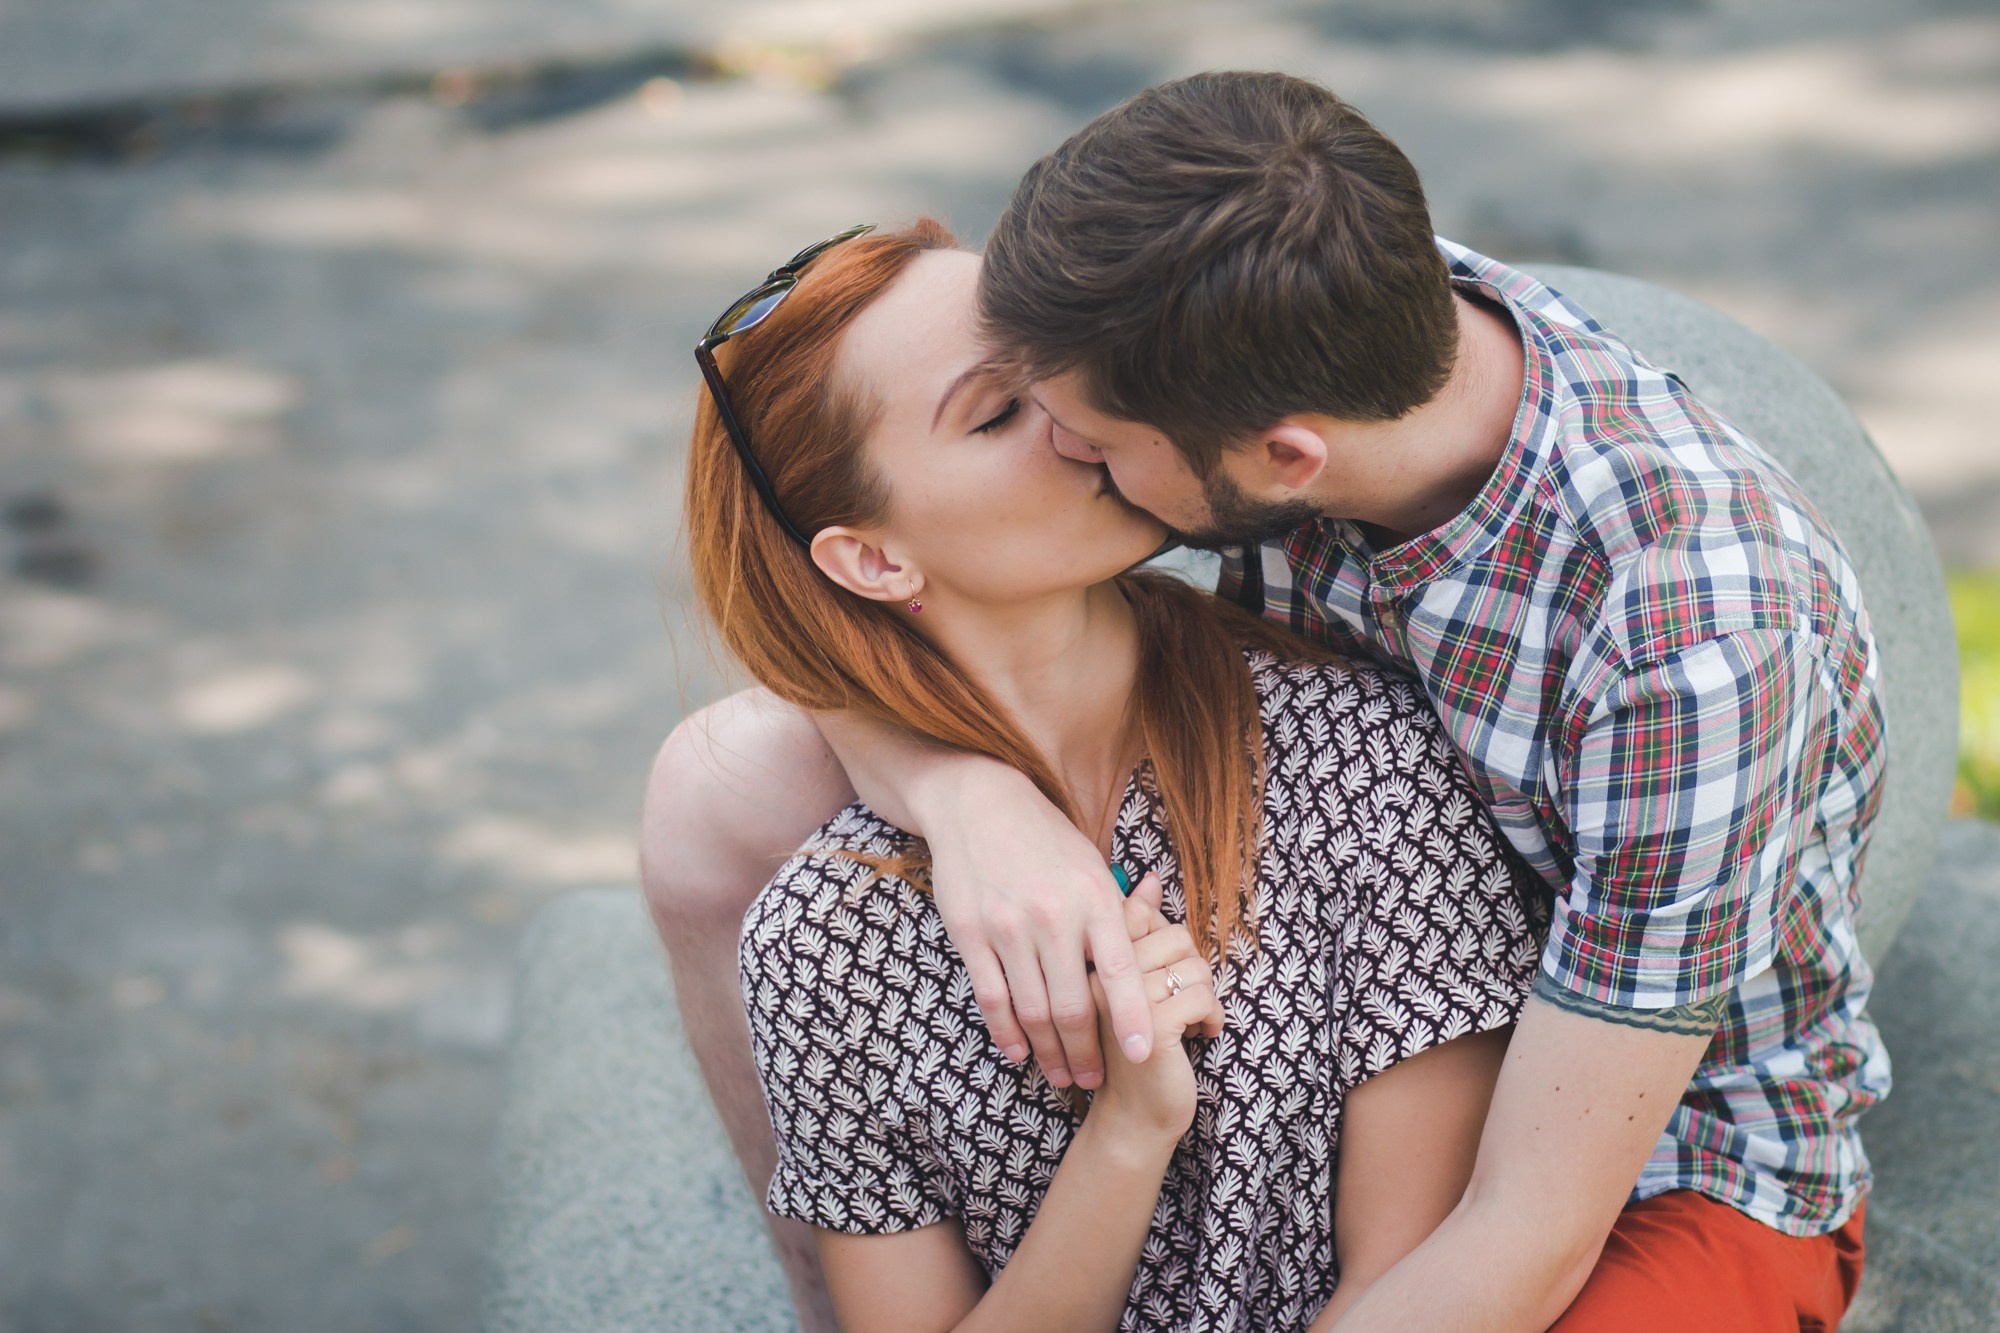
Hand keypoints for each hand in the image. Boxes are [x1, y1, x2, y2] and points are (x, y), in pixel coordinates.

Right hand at [925, 766, 1153, 1091]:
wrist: (979, 802)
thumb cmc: (1046, 837)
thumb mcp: (1092, 863)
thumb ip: (1121, 908)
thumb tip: (1162, 925)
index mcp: (1094, 898)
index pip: (1119, 970)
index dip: (1132, 1017)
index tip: (1144, 1055)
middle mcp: (1053, 915)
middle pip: (1073, 1005)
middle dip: (1086, 1052)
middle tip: (1093, 1081)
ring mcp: (1008, 926)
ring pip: (1033, 1009)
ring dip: (1048, 1052)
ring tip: (1060, 1075)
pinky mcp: (971, 933)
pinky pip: (992, 997)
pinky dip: (1007, 1032)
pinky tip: (1019, 1050)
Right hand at [1089, 872, 1223, 1141]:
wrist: (1132, 1116)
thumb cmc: (1133, 1043)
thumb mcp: (1131, 980)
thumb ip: (1135, 928)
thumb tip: (1150, 880)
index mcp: (1086, 960)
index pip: (1141, 918)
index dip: (1170, 943)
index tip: (1171, 976)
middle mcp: (1094, 977)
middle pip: (1173, 937)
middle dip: (1194, 969)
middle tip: (1191, 1001)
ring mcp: (1118, 1003)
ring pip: (1190, 966)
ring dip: (1205, 996)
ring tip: (1195, 1021)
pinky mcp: (1149, 1030)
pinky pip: (1199, 997)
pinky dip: (1212, 1016)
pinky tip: (1201, 1035)